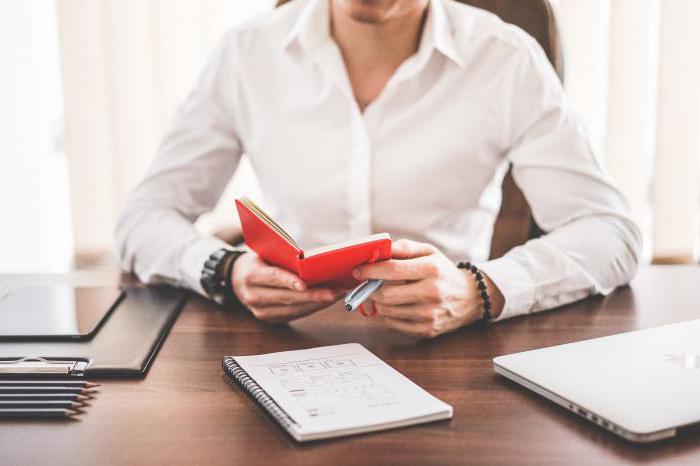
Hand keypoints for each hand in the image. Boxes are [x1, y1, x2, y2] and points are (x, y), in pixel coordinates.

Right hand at [231, 253, 341, 323]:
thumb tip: (312, 264)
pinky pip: (295, 315)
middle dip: (313, 296)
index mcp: (251, 275)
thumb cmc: (258, 263)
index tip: (305, 285)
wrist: (238, 280)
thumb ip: (283, 259)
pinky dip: (312, 308)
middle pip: (287, 297)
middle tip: (334, 292)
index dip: (289, 282)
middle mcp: (253, 296)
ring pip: (293, 309)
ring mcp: (261, 312)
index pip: (272, 278)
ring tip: (337, 295)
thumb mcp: (265, 255)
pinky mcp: (270, 320)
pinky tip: (326, 301)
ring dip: (317, 303)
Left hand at [352, 239, 503, 337]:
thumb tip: (382, 249)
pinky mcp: (427, 330)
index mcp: (431, 269)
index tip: (358, 271)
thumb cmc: (444, 271)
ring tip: (383, 293)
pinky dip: (389, 315)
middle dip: (370, 289)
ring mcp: (430, 314)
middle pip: (385, 295)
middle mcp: (432, 293)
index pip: (392, 270)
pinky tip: (396, 306)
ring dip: (379, 302)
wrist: (470, 297)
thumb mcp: (429, 252)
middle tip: (367, 284)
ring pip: (387, 311)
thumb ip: (405, 248)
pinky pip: (395, 325)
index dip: (370, 271)